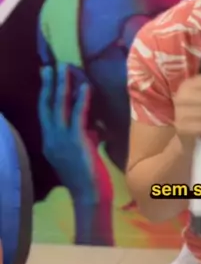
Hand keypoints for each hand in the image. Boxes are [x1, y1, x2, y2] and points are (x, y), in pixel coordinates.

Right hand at [38, 64, 112, 203]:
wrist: (89, 197)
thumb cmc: (88, 178)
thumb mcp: (81, 154)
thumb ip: (83, 139)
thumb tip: (92, 128)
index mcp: (49, 143)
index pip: (45, 113)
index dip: (45, 94)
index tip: (47, 77)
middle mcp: (50, 139)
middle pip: (45, 106)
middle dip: (47, 84)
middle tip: (49, 66)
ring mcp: (60, 140)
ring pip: (57, 107)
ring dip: (61, 85)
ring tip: (64, 68)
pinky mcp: (74, 142)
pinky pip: (76, 115)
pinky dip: (80, 99)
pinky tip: (84, 86)